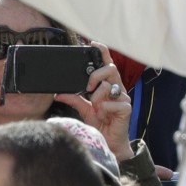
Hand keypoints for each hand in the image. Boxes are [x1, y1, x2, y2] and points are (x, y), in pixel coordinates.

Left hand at [53, 42, 135, 160]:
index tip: (93, 43)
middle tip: (88, 87)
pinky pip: (113, 102)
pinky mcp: (127, 108)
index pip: (107, 64)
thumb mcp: (84, 109)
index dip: (103, 52)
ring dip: (98, 98)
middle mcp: (117, 89)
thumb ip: (74, 99)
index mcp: (108, 85)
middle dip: (96, 75)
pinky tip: (104, 116)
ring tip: (97, 109)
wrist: (109, 142)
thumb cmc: (100, 123)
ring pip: (109, 86)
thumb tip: (58, 93)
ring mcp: (124, 98)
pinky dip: (104, 109)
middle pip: (110, 69)